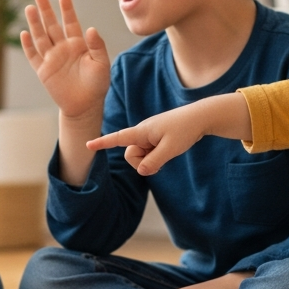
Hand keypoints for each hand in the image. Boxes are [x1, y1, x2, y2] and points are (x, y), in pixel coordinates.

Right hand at [21, 0, 110, 121]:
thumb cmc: (97, 85)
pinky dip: (28, 46)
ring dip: (35, 23)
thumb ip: (97, 46)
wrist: (85, 106)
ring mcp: (52, 59)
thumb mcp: (102, 64)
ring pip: (41, 37)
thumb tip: (91, 28)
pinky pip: (33, 56)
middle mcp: (63, 48)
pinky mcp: (43, 71)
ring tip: (29, 8)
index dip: (67, 9)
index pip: (71, 23)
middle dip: (46, 10)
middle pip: (52, 25)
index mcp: (78, 45)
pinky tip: (24, 33)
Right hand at [87, 102, 210, 175]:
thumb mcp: (171, 149)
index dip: (102, 143)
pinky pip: (149, 154)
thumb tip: (141, 171)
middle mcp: (142, 132)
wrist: (200, 117)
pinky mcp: (155, 139)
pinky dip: (157, 157)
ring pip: (141, 156)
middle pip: (131, 155)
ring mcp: (149, 136)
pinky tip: (169, 149)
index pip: (117, 138)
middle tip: (162, 158)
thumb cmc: (185, 130)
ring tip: (168, 151)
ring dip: (152, 160)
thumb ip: (154, 162)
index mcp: (141, 131)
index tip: (87, 145)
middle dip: (143, 162)